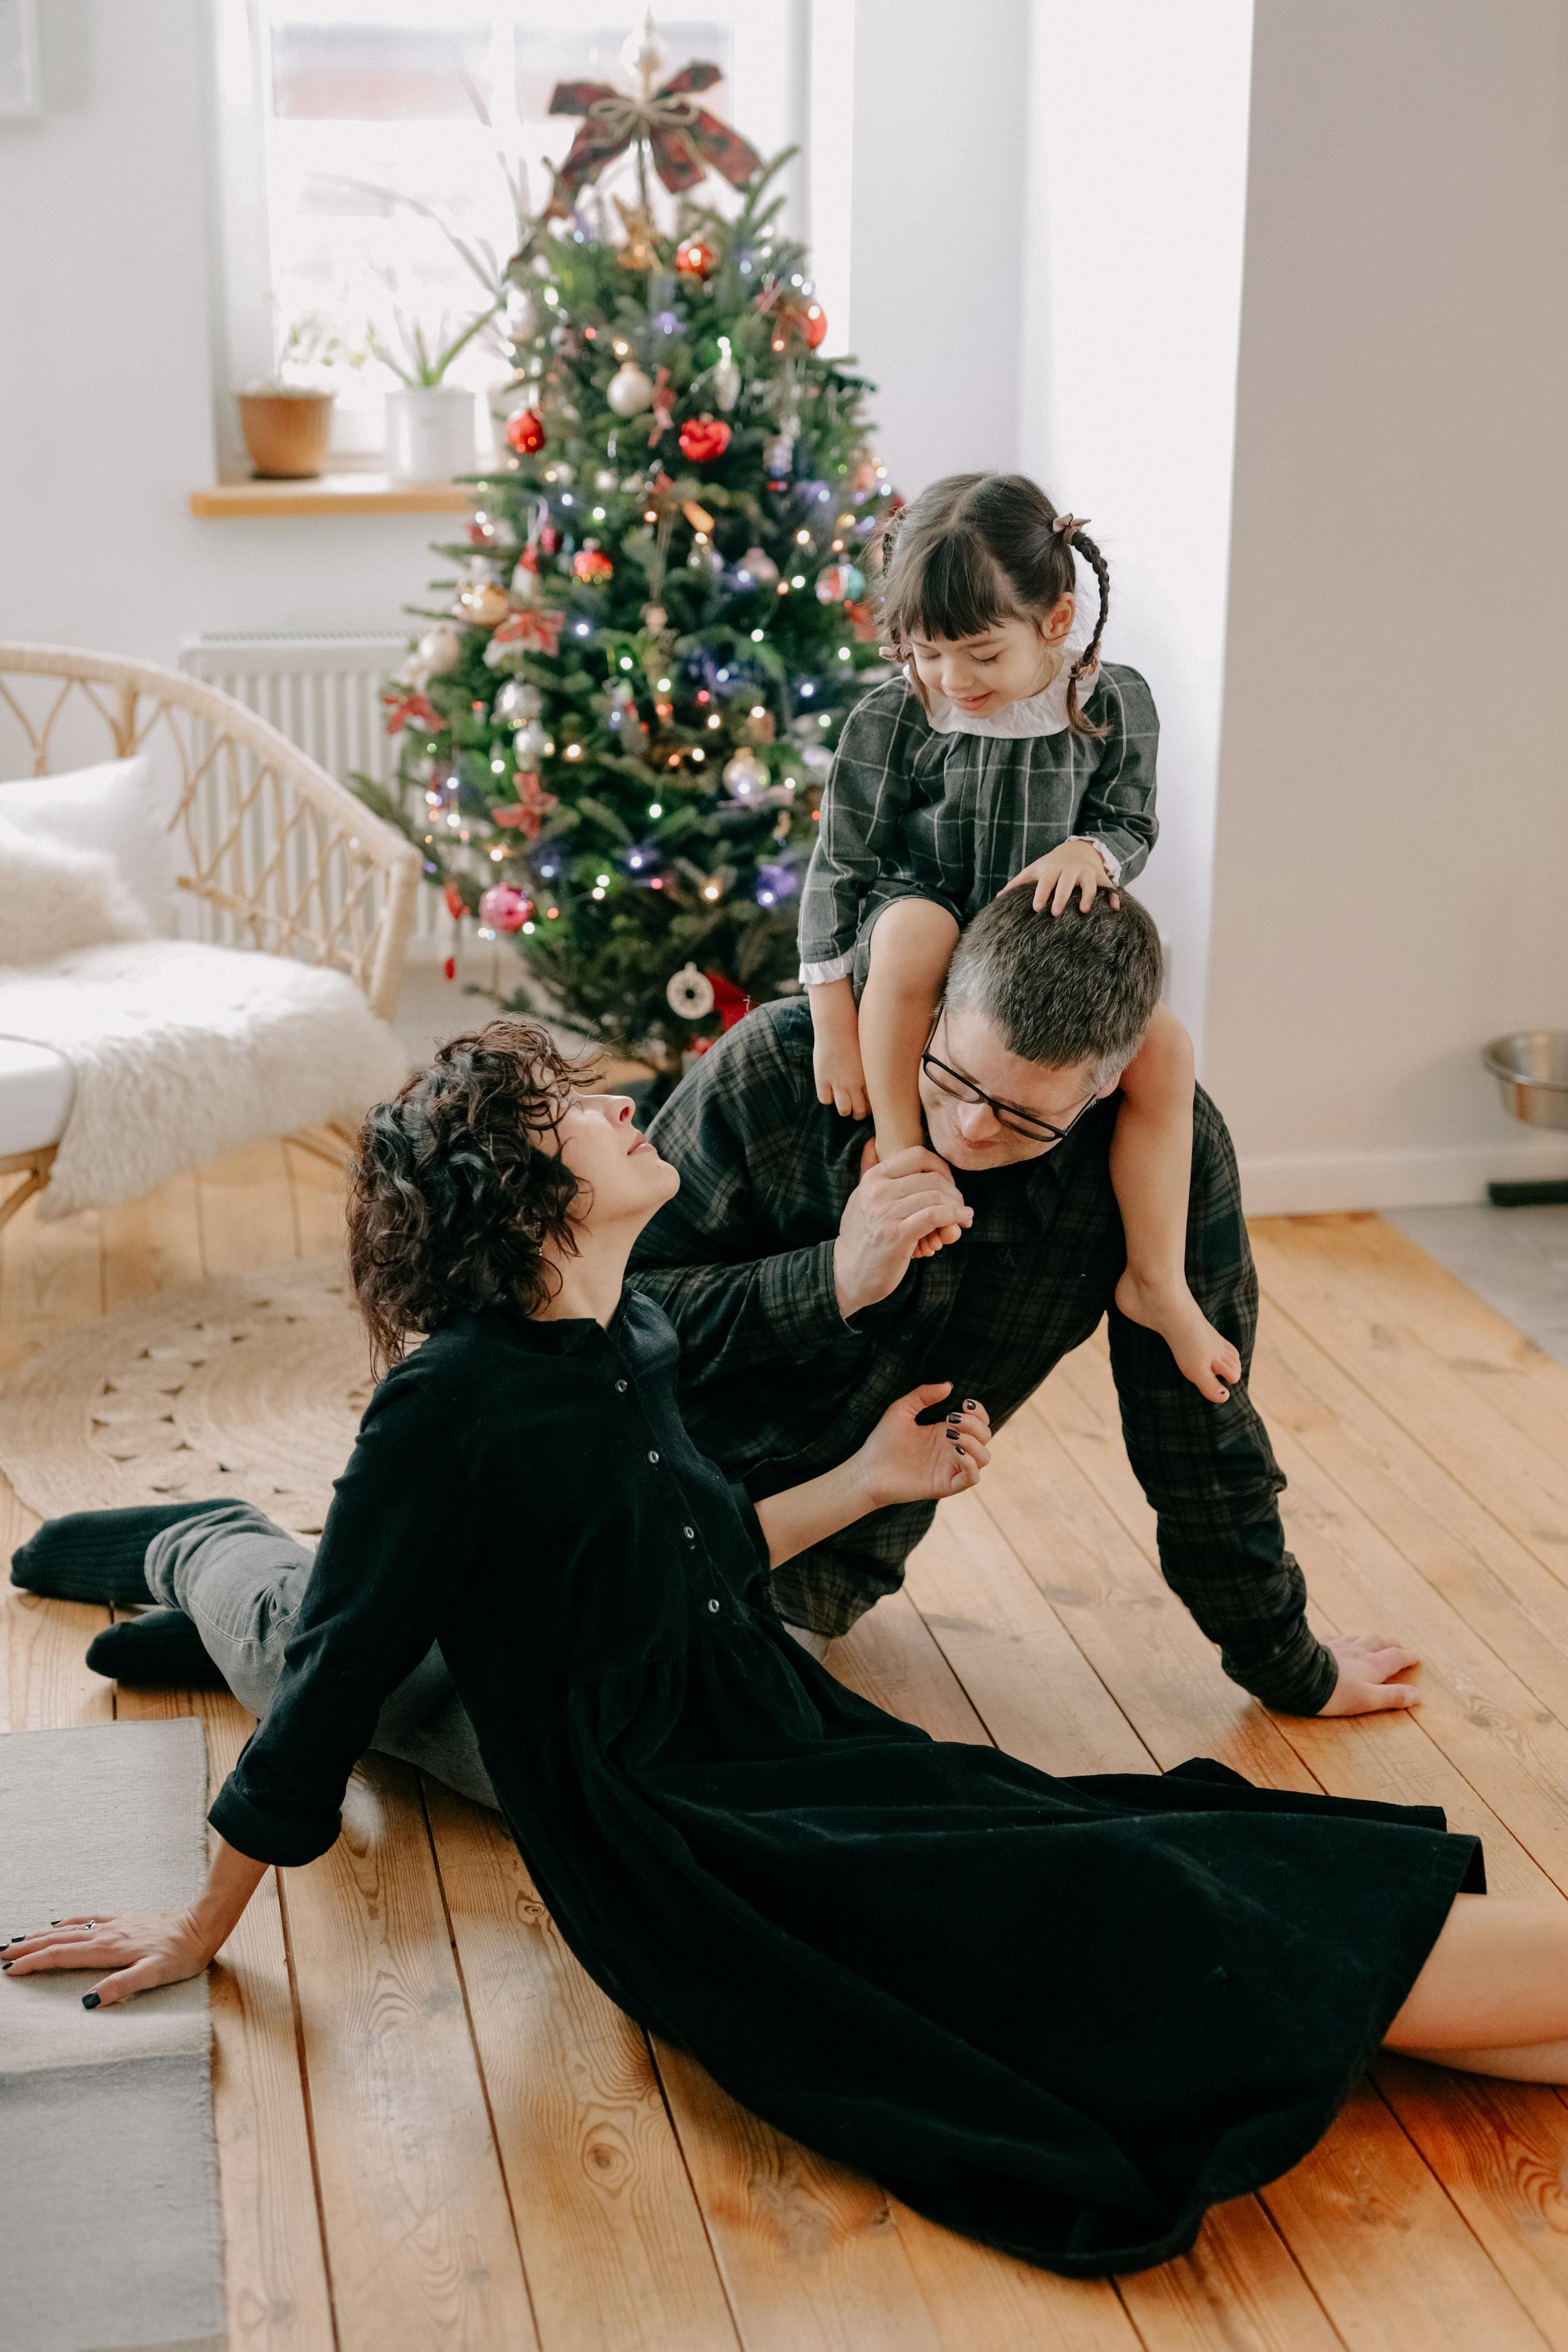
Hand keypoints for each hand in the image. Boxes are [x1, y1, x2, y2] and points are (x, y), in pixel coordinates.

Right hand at [3, 1909, 217, 2007]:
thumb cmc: (181, 1955)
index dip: (35, 1963)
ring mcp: (115, 1924)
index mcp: (108, 1949)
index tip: (11, 1970)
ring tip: (21, 1939)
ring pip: (70, 1927)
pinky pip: (88, 1918)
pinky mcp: (125, 1919)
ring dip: (43, 1934)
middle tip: (2, 1954)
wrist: (201, 1925)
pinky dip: (68, 1922)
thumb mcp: (154, 1976)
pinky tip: (61, 1922)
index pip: (62, 1955)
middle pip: (59, 1939)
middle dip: (29, 1947)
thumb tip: (89, 2002)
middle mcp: (107, 1933)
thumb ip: (121, 1987)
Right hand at [811, 989, 869, 1118]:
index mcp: (868, 1077)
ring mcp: (838, 1082)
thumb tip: (881, 1077)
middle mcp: (854, 1083)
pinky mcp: (823, 1079)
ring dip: (844, 1110)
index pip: (874, 1103)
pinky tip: (830, 1091)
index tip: (869, 1106)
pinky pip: (825, 1100)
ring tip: (844, 1105)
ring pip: (843, 1110)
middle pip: (859, 1111)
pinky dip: (828, 1098)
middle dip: (858, 1114)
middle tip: (857, 1111)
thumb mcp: (871, 1053)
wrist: (836, 1026)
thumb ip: (874, 1068)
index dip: (871, 1108)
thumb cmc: (855, 1035)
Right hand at [834, 1138, 971, 1318]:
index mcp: (873, 1178)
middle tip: (960, 1206)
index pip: (918, 1156)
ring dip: (957, 1207)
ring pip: (937, 1197)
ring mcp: (886, 1212)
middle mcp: (877, 1191)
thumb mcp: (861, 1198)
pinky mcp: (897, 1234)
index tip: (948, 1184)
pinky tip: (962, 1220)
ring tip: (963, 1217)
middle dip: (954, 1192)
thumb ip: (869, 1170)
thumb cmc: (862, 1235)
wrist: (850, 1273)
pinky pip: (935, 1216)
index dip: (941, 1167)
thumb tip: (871, 1142)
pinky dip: (955, 1216)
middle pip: (933, 1178)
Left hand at [856, 1383, 990, 1507]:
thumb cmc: (883, 1441)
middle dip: (976, 1424)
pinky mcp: (946, 1485)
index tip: (965, 1404)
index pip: (978, 1422)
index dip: (979, 1412)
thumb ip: (923, 1395)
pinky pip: (972, 1478)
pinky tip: (956, 1452)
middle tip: (952, 1419)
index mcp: (945, 1432)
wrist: (868, 1471)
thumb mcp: (901, 1410)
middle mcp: (952, 1450)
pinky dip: (971, 1464)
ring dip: (975, 1443)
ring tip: (951, 1435)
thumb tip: (948, 1386)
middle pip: (985, 1436)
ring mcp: (950, 1468)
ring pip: (984, 1457)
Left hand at [1006, 840, 1121, 915]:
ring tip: (1084, 912)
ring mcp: (1088, 874)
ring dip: (1088, 897)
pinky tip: (1115, 909)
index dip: (1041, 893)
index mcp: (1053, 869)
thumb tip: (998, 897)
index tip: (1036, 908)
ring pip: (1090, 885)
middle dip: (1062, 897)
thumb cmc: (1051, 866)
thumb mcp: (1034, 870)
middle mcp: (1071, 871)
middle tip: (1055, 913)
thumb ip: (1018, 883)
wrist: (1078, 850)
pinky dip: (1114, 897)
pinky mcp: (1101, 878)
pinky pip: (1110, 888)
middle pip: (1067, 883)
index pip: (1046, 881)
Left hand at [1313, 1632, 1420, 1715]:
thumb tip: (1417, 1694)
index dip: (1407, 1657)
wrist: (1299, 1675)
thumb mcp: (1368, 1699)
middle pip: (1378, 1642)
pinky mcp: (1319, 1643)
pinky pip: (1336, 1638)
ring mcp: (1337, 1645)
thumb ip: (1393, 1696)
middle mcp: (1357, 1650)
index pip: (1395, 1658)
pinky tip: (1339, 1640)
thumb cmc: (1336, 1692)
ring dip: (1369, 1639)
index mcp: (1372, 1665)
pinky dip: (1343, 1639)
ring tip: (1372, 1641)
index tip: (1415, 1657)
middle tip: (1398, 1645)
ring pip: (1358, 1638)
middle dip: (1391, 1644)